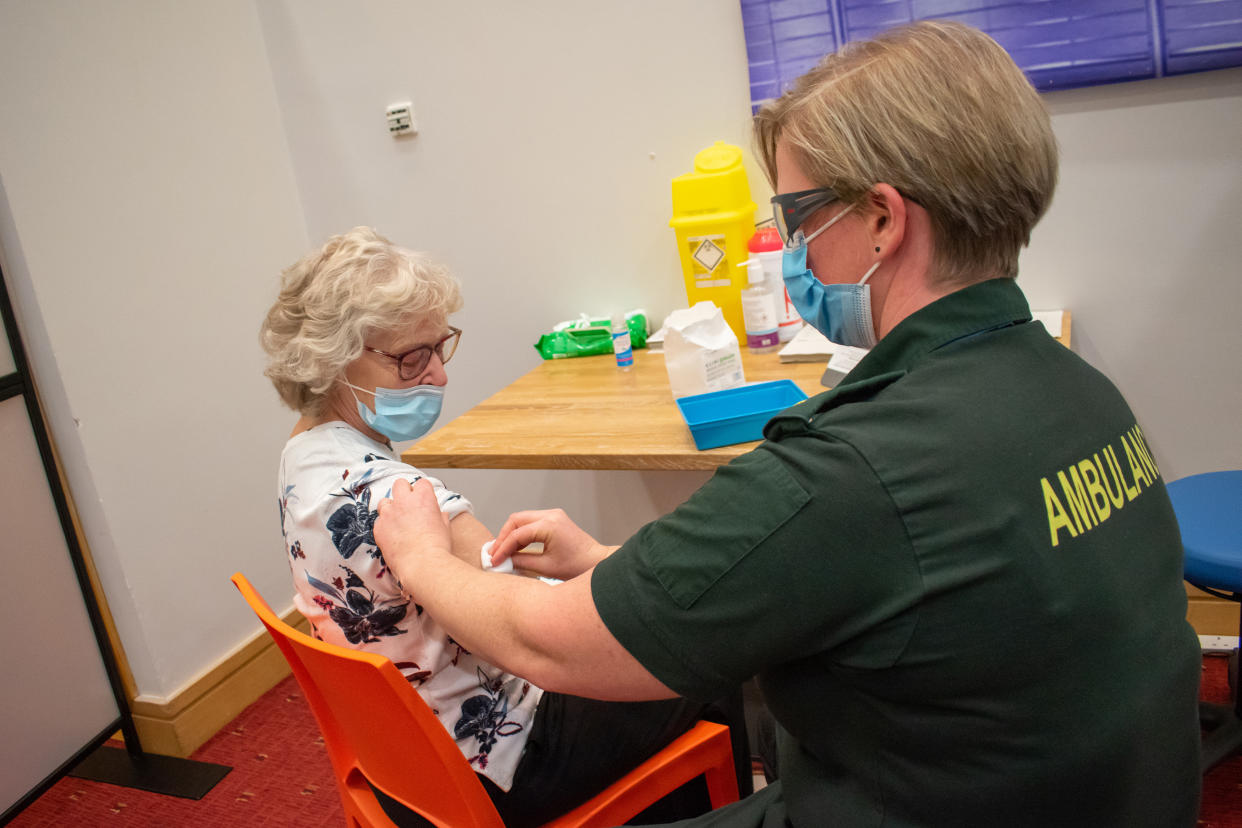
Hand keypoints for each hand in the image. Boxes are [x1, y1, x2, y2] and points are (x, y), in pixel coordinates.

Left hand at [373, 478, 452, 583]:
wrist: (422, 565)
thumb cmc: (437, 548)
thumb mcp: (445, 528)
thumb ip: (440, 517)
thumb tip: (440, 515)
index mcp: (423, 498)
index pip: (422, 483)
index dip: (423, 492)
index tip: (424, 500)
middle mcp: (404, 501)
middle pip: (400, 484)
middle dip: (404, 492)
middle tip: (408, 505)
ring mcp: (389, 514)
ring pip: (385, 502)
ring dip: (390, 508)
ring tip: (397, 522)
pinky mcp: (378, 528)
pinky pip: (379, 521)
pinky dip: (384, 526)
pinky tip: (392, 537)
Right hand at [489, 508, 613, 579]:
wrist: (597, 562)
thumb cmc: (577, 566)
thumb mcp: (546, 568)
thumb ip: (521, 562)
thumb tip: (504, 561)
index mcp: (549, 525)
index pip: (517, 534)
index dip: (502, 548)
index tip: (494, 560)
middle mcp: (551, 515)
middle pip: (515, 520)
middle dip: (503, 537)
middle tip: (494, 553)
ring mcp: (553, 515)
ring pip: (522, 519)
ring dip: (511, 534)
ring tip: (502, 551)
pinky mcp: (554, 519)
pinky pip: (531, 522)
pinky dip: (521, 533)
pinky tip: (515, 547)